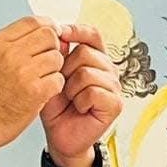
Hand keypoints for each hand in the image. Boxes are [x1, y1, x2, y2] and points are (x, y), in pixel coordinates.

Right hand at [0, 16, 65, 166]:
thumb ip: (11, 45)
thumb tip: (43, 31)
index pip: (32, 21)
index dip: (48, 26)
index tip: (52, 37)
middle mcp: (10, 54)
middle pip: (49, 36)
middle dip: (54, 47)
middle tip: (48, 63)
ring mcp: (23, 72)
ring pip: (57, 58)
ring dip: (55, 69)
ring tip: (42, 80)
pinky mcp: (34, 92)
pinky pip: (58, 79)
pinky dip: (55, 86)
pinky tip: (43, 93)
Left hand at [40, 23, 122, 166]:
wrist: (59, 136)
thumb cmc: (56, 108)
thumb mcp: (51, 77)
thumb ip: (57, 57)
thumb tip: (60, 35)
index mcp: (95, 59)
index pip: (93, 35)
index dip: (76, 31)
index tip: (58, 33)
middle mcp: (108, 70)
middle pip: (85, 52)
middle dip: (66, 70)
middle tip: (62, 87)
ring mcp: (114, 87)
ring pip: (87, 72)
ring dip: (71, 89)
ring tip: (70, 100)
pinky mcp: (115, 104)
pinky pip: (93, 92)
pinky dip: (80, 101)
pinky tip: (79, 108)